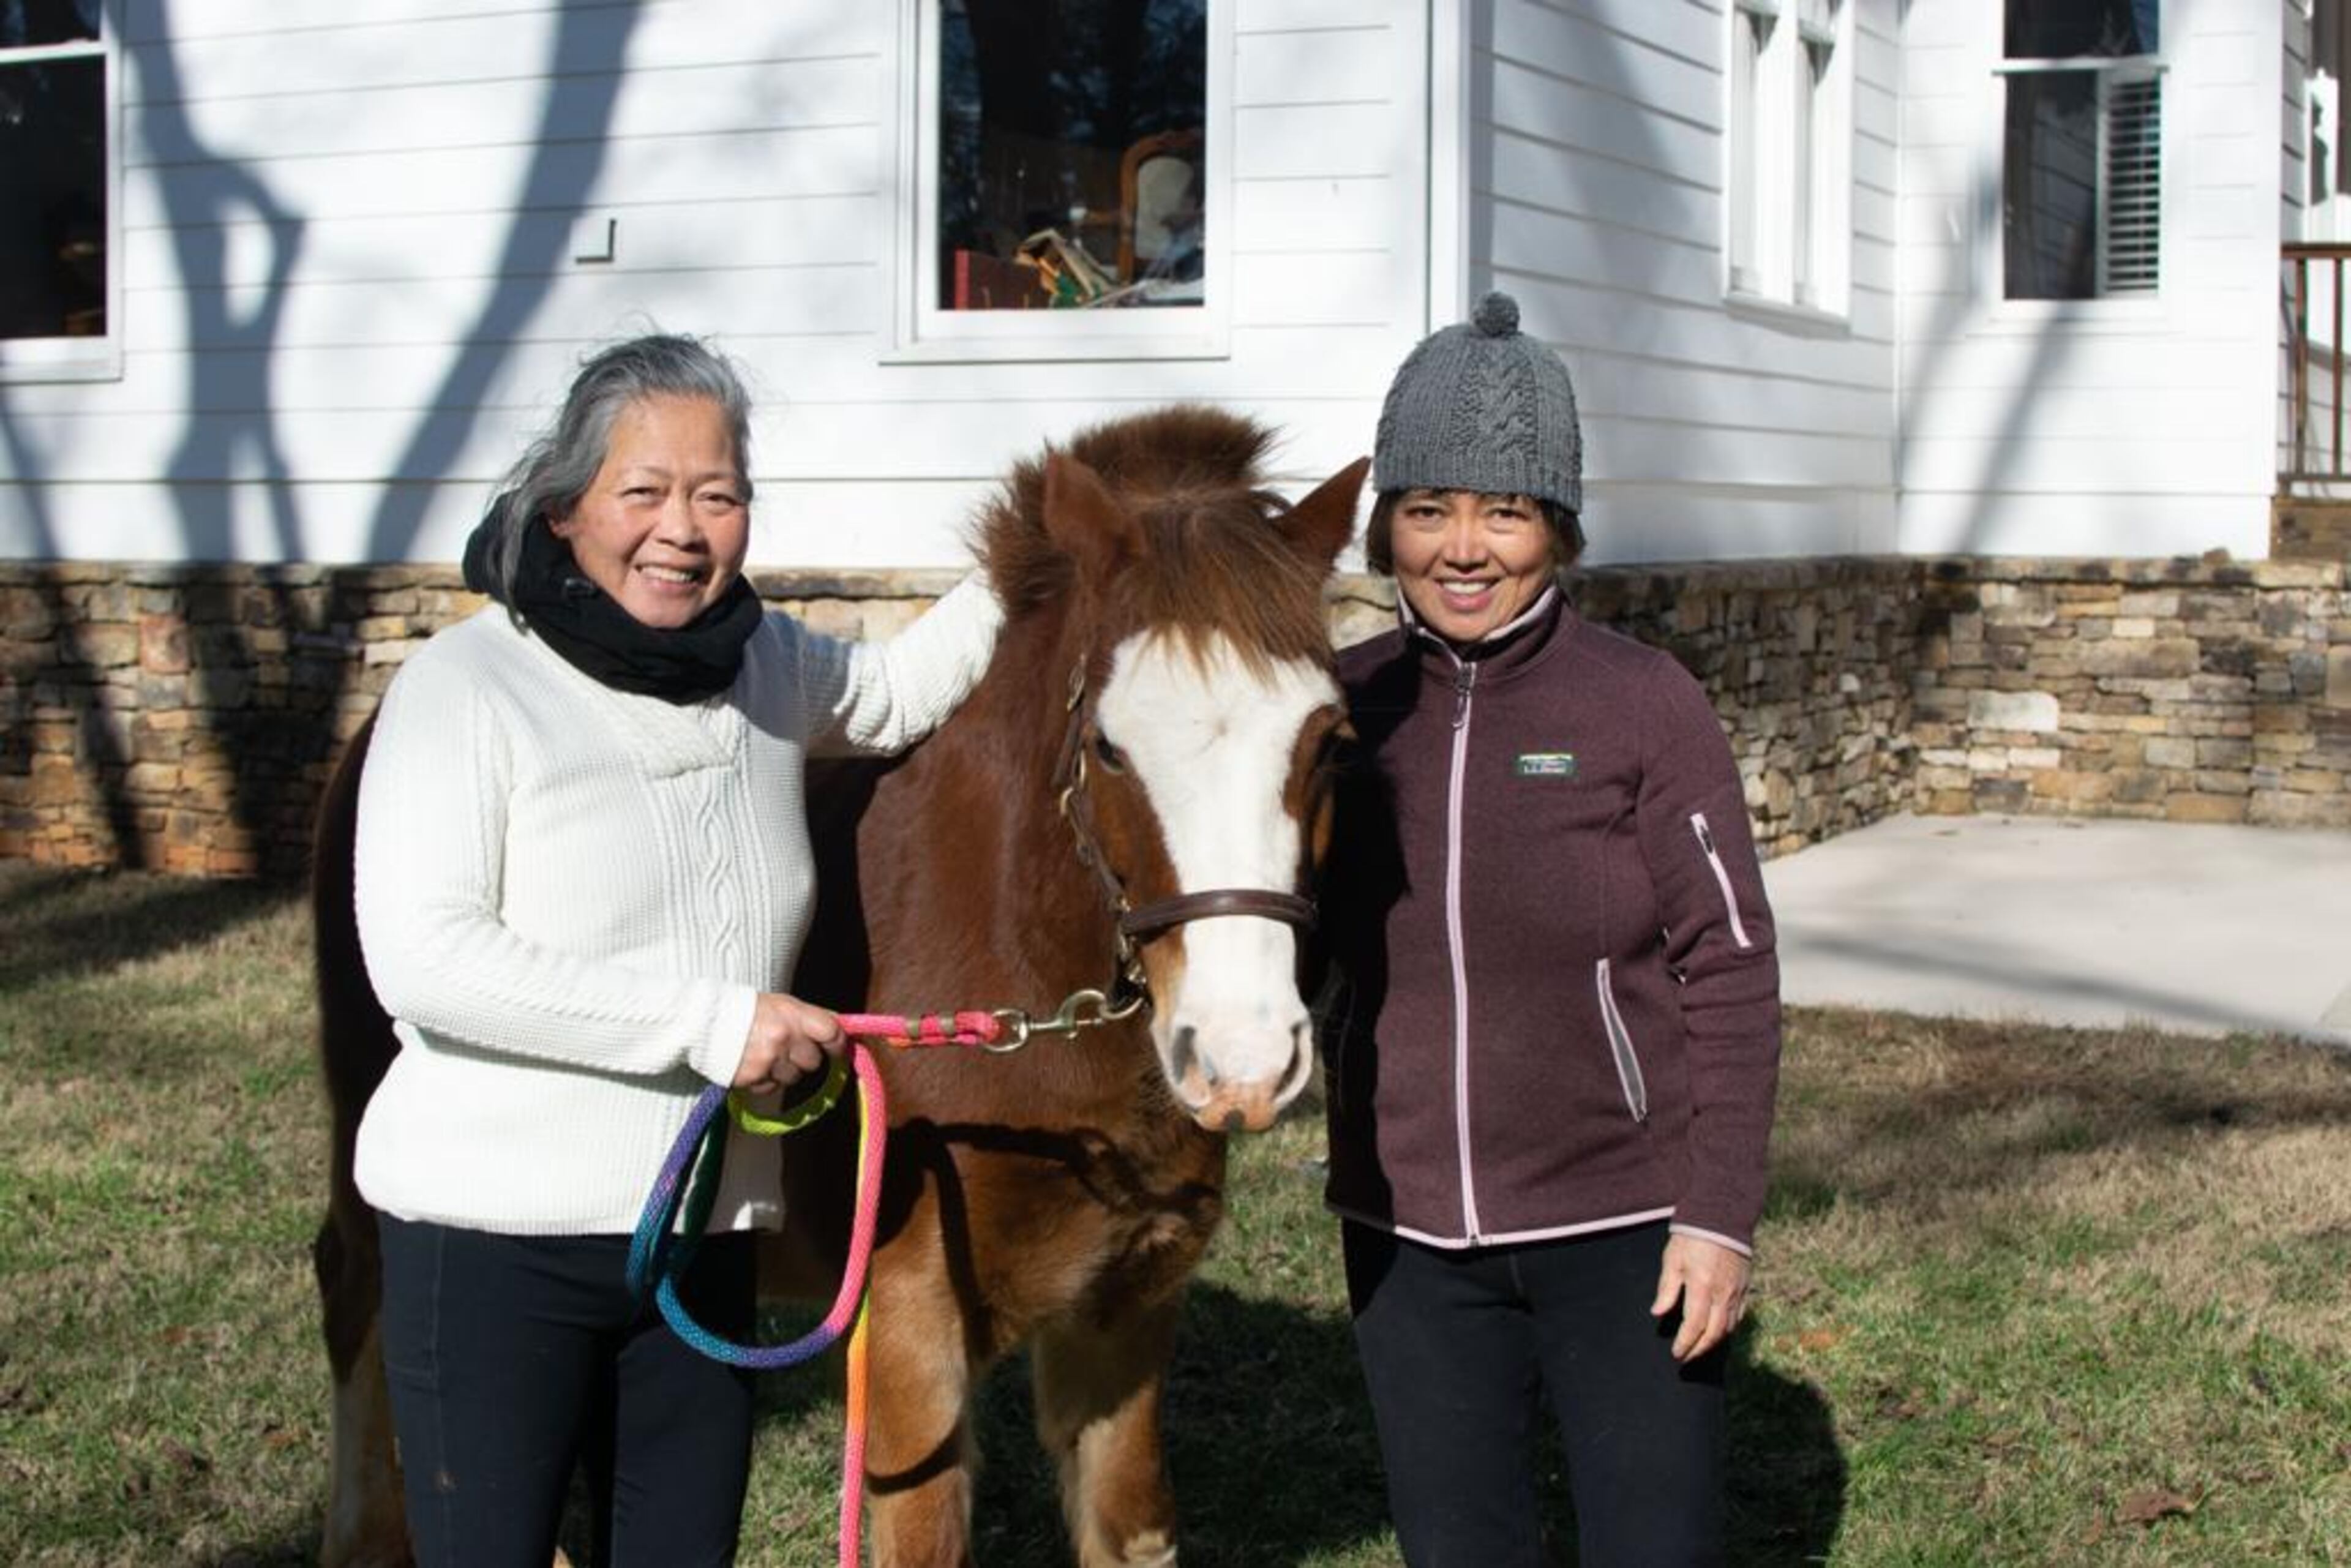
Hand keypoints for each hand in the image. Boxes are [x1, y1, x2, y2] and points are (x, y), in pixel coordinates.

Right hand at [731, 993, 845, 1093]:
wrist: (705, 1021)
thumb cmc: (748, 1010)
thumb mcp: (782, 1005)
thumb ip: (809, 1018)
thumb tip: (839, 1031)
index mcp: (793, 1015)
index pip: (832, 1033)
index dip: (836, 1044)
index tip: (835, 1049)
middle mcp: (783, 1038)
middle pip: (813, 1062)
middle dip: (804, 1058)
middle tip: (787, 1047)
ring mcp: (768, 1060)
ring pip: (793, 1078)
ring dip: (783, 1071)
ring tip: (766, 1054)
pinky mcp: (752, 1078)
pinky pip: (770, 1088)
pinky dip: (765, 1080)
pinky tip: (753, 1064)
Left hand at [1651, 1232, 1750, 1362]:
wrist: (1722, 1216)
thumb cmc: (1692, 1236)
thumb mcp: (1672, 1259)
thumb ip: (1667, 1288)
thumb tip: (1657, 1313)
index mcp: (1702, 1286)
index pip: (1694, 1325)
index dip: (1685, 1343)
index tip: (1676, 1353)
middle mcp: (1722, 1293)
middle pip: (1714, 1333)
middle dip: (1700, 1349)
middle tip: (1687, 1357)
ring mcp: (1737, 1291)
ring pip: (1728, 1327)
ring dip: (1714, 1342)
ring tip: (1699, 1348)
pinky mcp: (1745, 1287)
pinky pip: (1739, 1316)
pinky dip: (1728, 1328)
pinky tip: (1718, 1332)